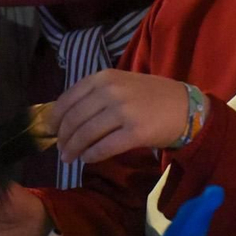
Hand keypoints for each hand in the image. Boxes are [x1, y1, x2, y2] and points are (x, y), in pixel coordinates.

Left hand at [53, 71, 188, 164]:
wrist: (186, 108)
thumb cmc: (151, 96)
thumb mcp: (121, 83)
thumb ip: (95, 95)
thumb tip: (64, 117)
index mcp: (104, 77)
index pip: (69, 98)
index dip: (55, 118)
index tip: (50, 130)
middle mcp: (112, 91)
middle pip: (75, 119)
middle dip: (63, 138)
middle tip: (60, 150)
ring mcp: (124, 111)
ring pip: (86, 134)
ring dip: (74, 149)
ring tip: (69, 158)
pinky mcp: (135, 132)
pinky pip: (104, 147)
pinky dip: (92, 155)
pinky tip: (88, 159)